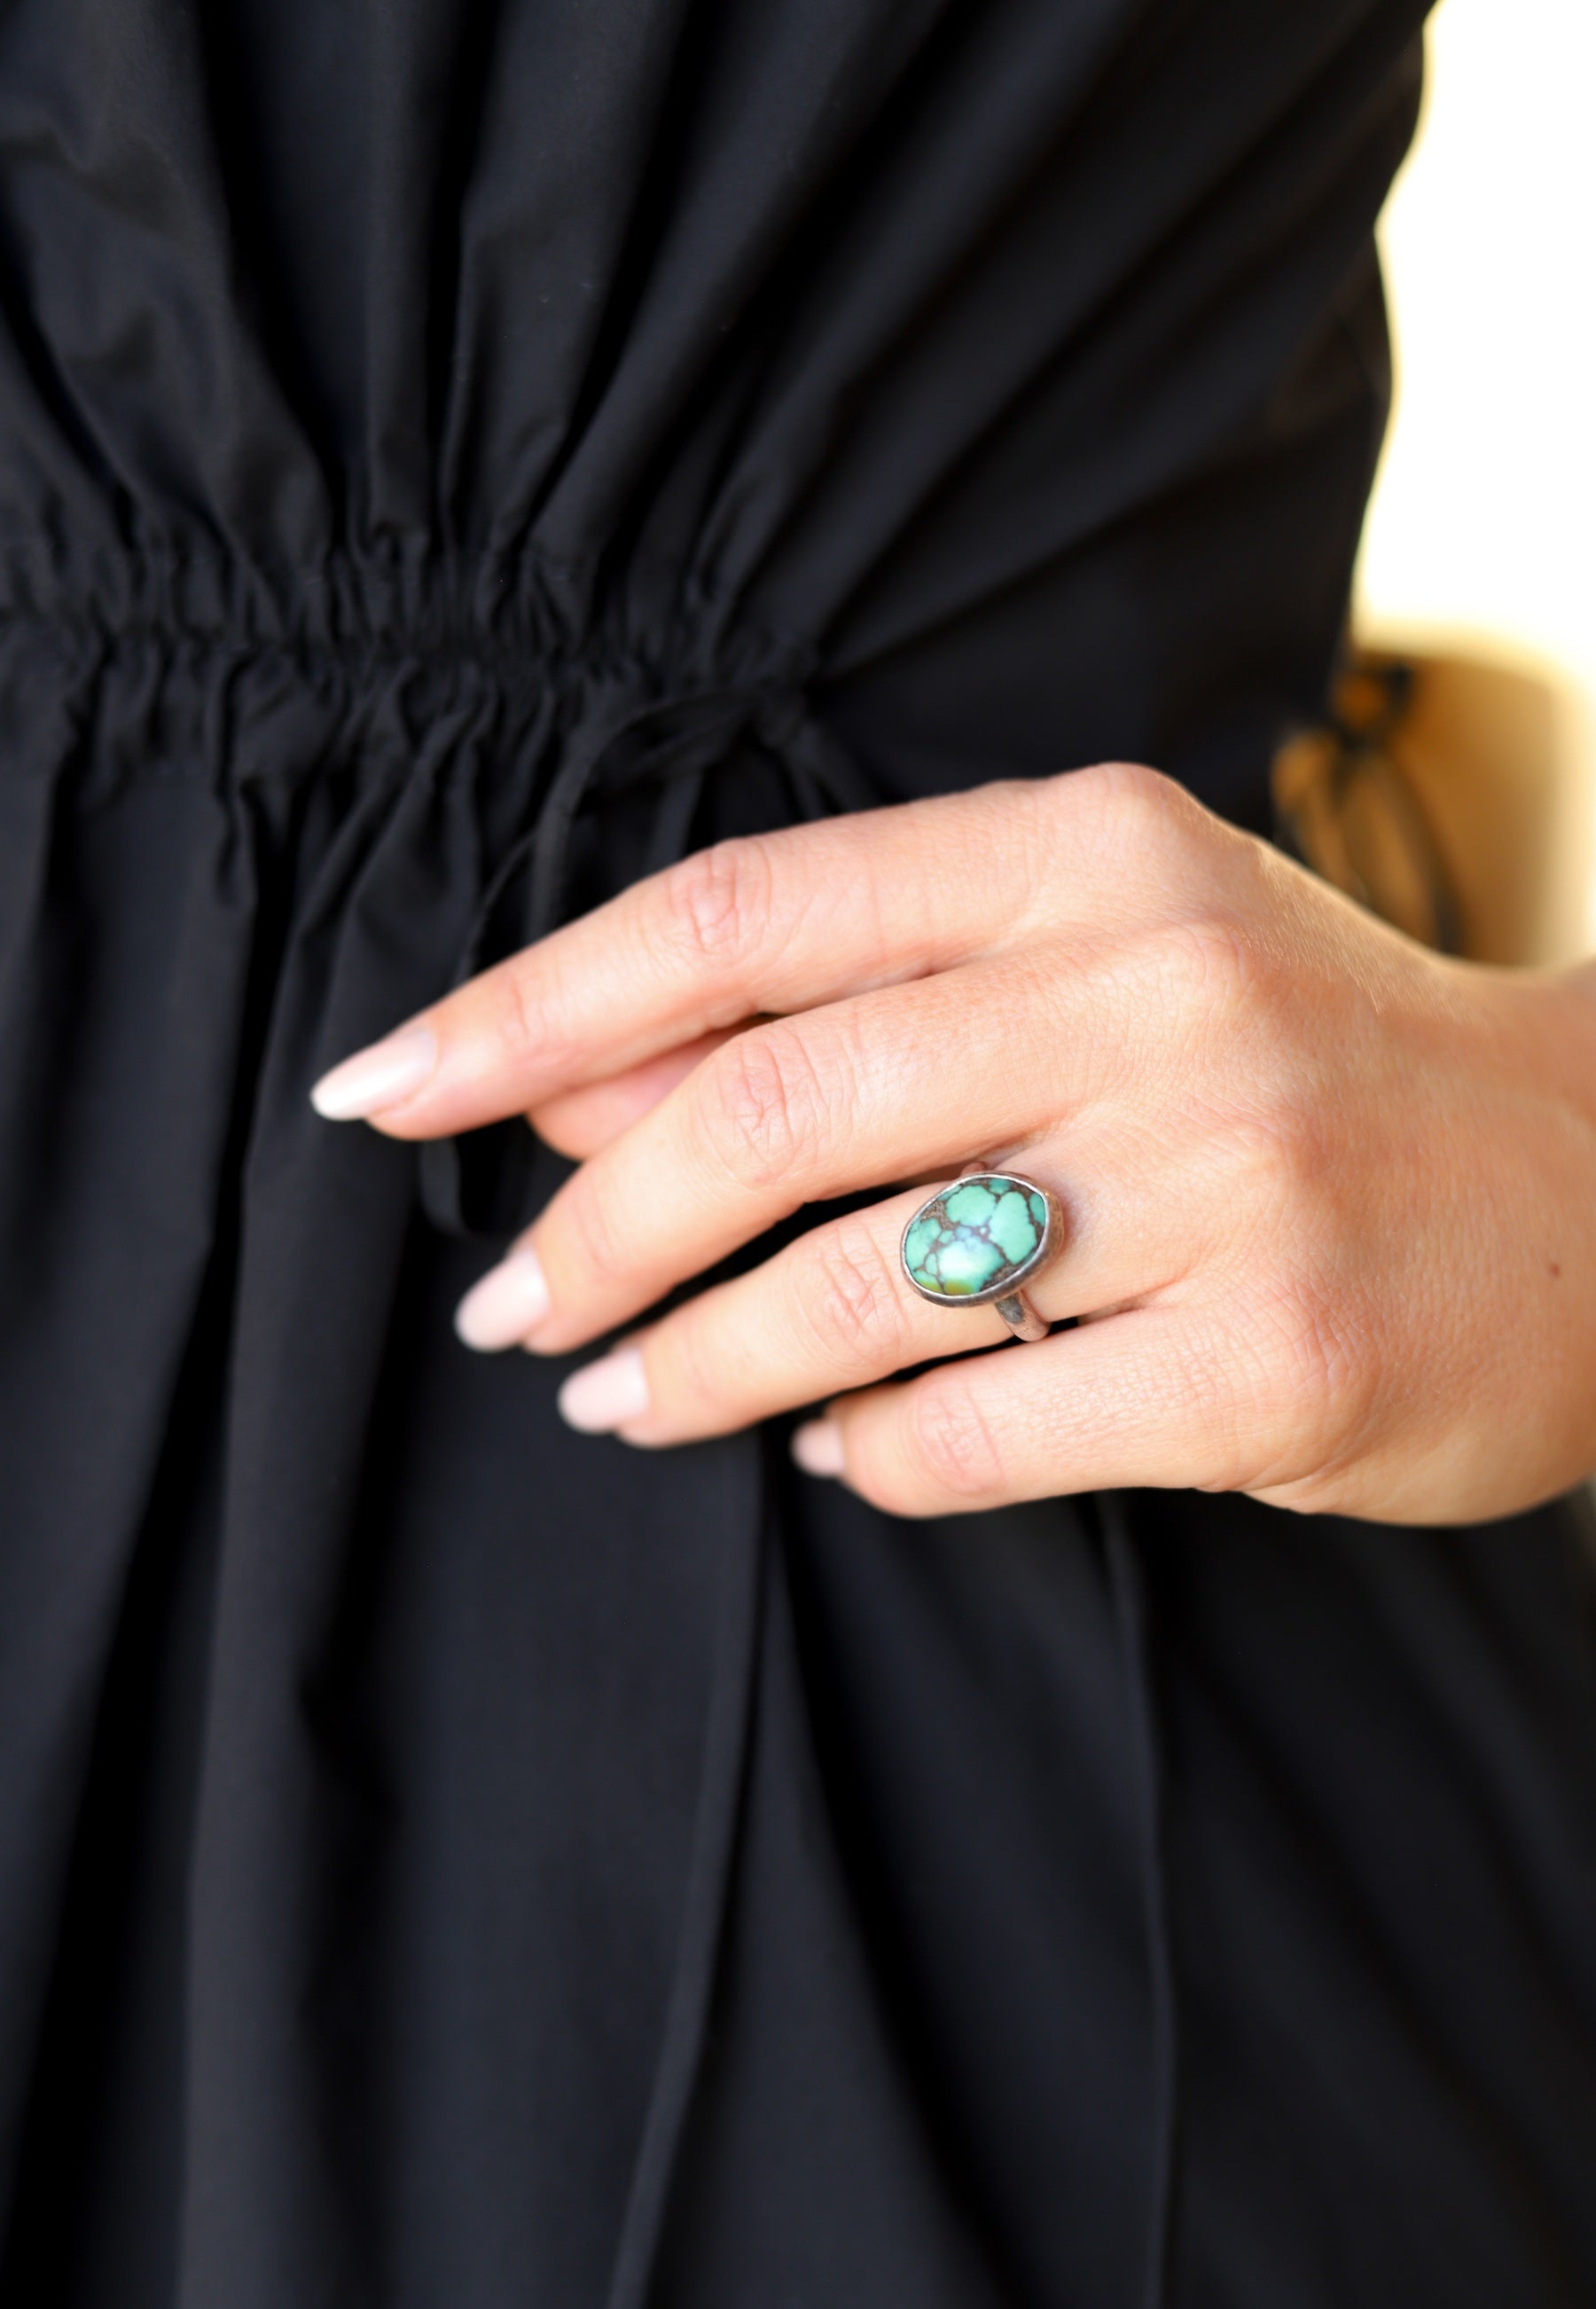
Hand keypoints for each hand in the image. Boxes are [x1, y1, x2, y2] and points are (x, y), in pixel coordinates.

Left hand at [311, 766, 1595, 1522]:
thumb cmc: (1299, 1061)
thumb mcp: (1096, 959)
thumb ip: (856, 999)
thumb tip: (578, 1082)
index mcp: (1086, 853)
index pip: (738, 915)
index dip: (535, 1009)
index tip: (393, 1090)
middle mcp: (1153, 986)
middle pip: (765, 1108)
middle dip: (590, 1230)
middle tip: (509, 1309)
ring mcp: (1228, 1176)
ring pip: (852, 1288)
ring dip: (691, 1364)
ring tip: (620, 1401)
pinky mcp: (1277, 1360)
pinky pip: (979, 1429)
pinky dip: (869, 1455)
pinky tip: (838, 1452)